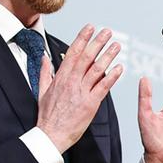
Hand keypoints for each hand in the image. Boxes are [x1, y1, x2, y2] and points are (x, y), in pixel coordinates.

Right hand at [36, 25, 123, 153]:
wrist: (51, 134)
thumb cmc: (48, 116)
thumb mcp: (42, 90)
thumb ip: (45, 72)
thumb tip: (44, 57)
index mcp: (60, 77)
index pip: (73, 52)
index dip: (82, 38)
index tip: (90, 28)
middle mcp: (72, 81)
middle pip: (87, 57)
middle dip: (98, 42)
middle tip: (107, 32)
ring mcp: (82, 92)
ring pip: (97, 69)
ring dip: (108, 55)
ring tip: (117, 46)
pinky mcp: (91, 104)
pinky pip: (104, 87)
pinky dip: (112, 76)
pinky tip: (119, 68)